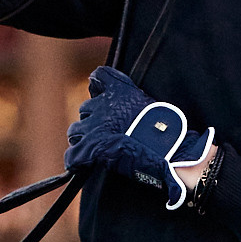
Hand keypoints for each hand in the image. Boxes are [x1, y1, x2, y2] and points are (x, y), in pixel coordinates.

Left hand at [65, 67, 214, 212]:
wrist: (167, 149)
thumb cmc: (167, 130)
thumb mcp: (155, 105)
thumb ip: (139, 102)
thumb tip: (140, 114)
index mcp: (120, 92)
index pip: (100, 76)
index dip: (98, 87)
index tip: (99, 93)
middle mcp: (103, 106)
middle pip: (85, 108)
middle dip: (92, 119)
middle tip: (104, 132)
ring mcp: (95, 127)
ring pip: (75, 131)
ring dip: (82, 139)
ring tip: (92, 148)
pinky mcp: (92, 149)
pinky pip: (73, 155)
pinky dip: (75, 161)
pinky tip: (79, 166)